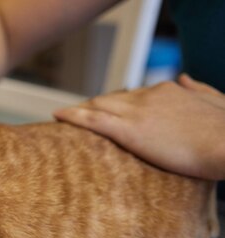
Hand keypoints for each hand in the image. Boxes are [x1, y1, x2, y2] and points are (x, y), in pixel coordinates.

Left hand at [53, 74, 224, 179]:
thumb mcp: (215, 101)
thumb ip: (197, 89)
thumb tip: (184, 78)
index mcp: (166, 91)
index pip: (131, 95)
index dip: (114, 103)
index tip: (103, 108)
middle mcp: (147, 97)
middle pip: (110, 99)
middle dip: (92, 106)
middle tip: (75, 114)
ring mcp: (136, 112)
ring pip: (97, 107)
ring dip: (79, 111)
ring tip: (62, 117)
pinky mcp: (129, 130)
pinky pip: (92, 120)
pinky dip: (72, 116)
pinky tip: (57, 116)